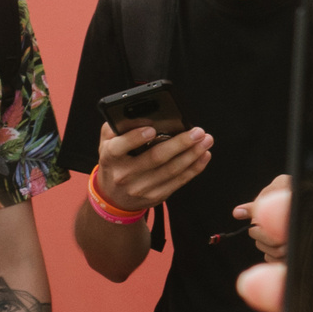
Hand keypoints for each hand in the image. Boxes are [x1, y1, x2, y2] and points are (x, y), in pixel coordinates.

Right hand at [93, 120, 212, 212]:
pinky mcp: (156, 196)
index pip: (121, 146)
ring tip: (206, 140)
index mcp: (110, 157)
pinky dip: (194, 168)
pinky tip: (204, 155)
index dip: (136, 138)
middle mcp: (124, 174)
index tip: (152, 129)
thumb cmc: (115, 161)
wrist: (114, 196)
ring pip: (172, 170)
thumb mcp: (106, 143)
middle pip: (156, 158)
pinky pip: (179, 181)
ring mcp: (141, 188)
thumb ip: (116, 128)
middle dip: (180, 143)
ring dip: (192, 154)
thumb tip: (140, 115)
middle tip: (197, 131)